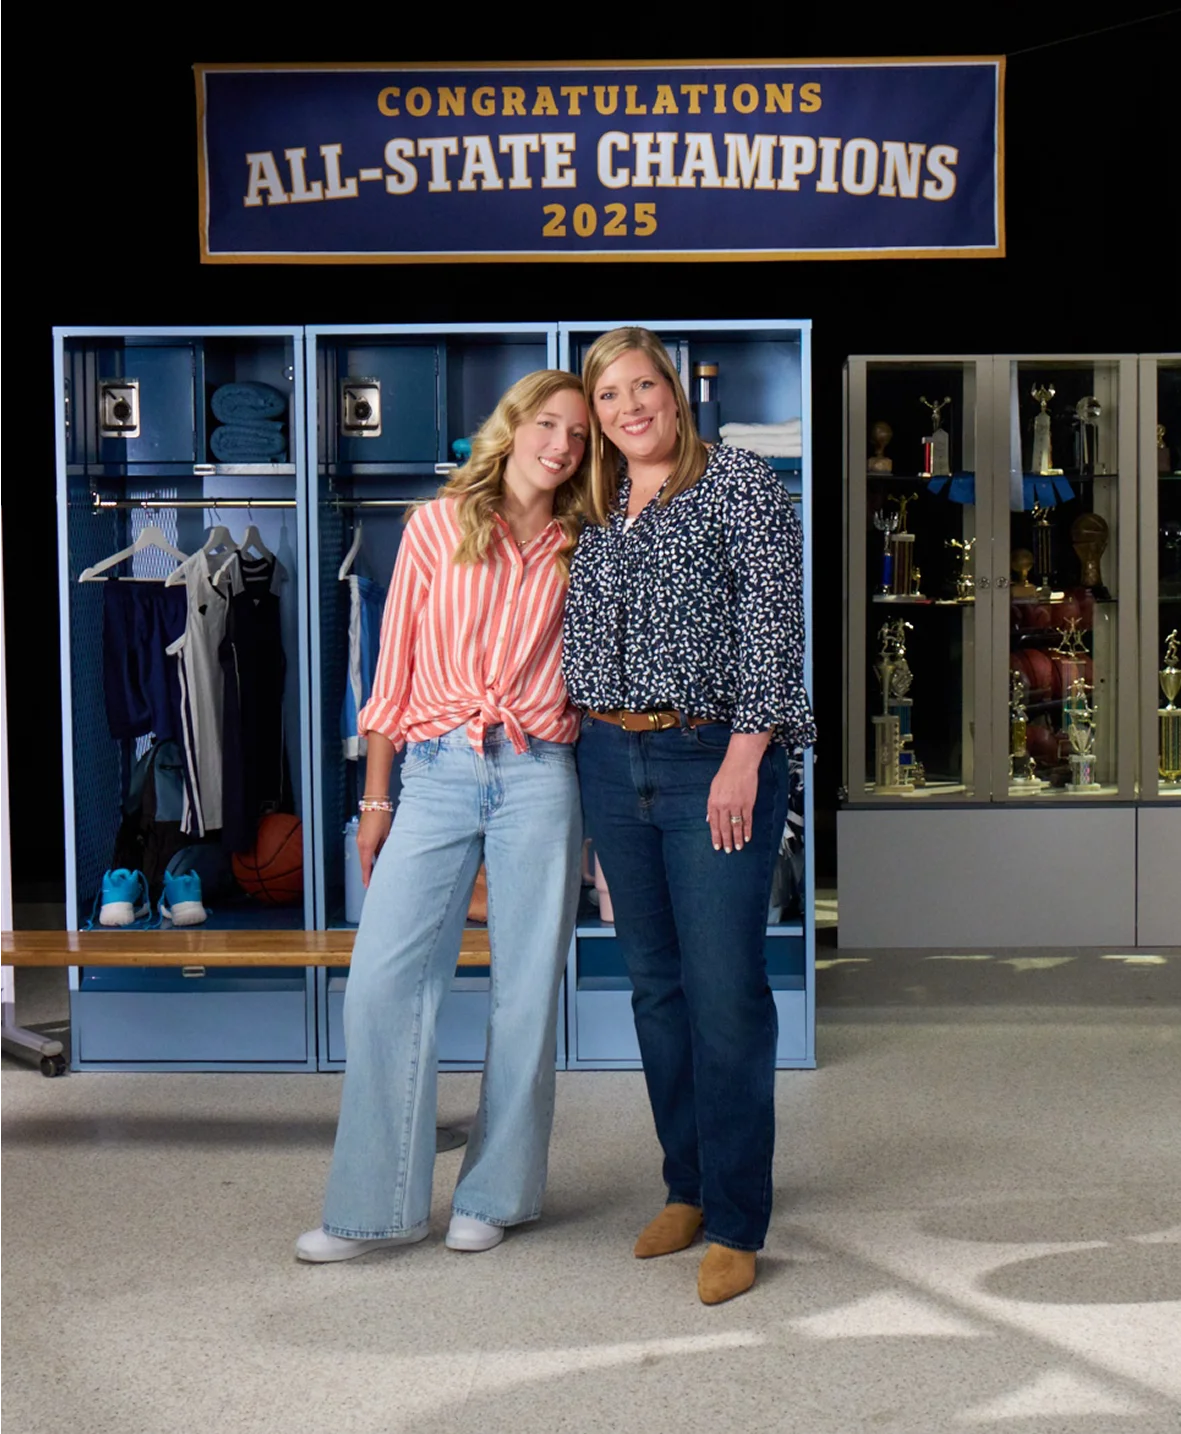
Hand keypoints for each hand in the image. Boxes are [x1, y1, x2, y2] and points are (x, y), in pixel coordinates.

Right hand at [357, 809, 392, 885]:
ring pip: (364, 856)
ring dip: (368, 864)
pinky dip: (368, 856)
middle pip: (363, 862)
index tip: (368, 886)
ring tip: (375, 873)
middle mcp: (360, 843)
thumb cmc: (382, 817)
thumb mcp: (387, 834)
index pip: (365, 866)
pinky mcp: (361, 835)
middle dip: (367, 873)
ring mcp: (360, 839)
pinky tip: (375, 859)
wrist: (374, 802)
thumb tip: (386, 857)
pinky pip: (364, 849)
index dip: (367, 877)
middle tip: (372, 882)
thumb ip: (385, 847)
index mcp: (367, 845)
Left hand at [705, 732, 768, 852]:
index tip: (717, 846)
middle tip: (728, 851)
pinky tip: (747, 837)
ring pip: (736, 826)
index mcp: (714, 802)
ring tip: (738, 847)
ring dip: (737, 838)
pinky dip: (747, 830)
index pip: (714, 824)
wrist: (740, 765)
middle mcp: (724, 806)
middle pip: (725, 827)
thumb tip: (709, 820)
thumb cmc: (725, 775)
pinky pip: (747, 820)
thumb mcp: (713, 789)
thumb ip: (711, 806)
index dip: (715, 836)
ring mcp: (736, 805)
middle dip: (726, 841)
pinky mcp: (748, 804)